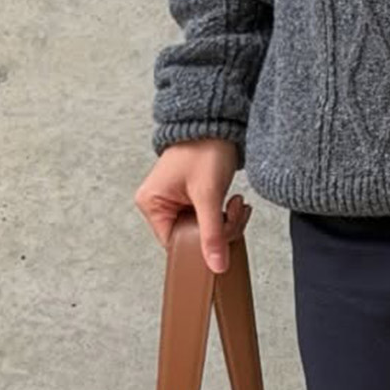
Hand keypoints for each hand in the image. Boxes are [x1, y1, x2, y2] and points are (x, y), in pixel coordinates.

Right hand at [137, 141, 249, 274]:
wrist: (217, 123)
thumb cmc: (204, 149)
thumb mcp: (209, 195)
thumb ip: (212, 234)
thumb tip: (215, 266)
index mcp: (152, 204)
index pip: (175, 244)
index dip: (200, 244)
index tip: (223, 232)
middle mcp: (159, 204)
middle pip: (191, 238)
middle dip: (220, 229)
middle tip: (236, 212)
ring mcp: (175, 202)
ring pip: (203, 230)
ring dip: (227, 222)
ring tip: (237, 203)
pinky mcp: (191, 198)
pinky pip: (208, 219)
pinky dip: (225, 215)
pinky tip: (234, 202)